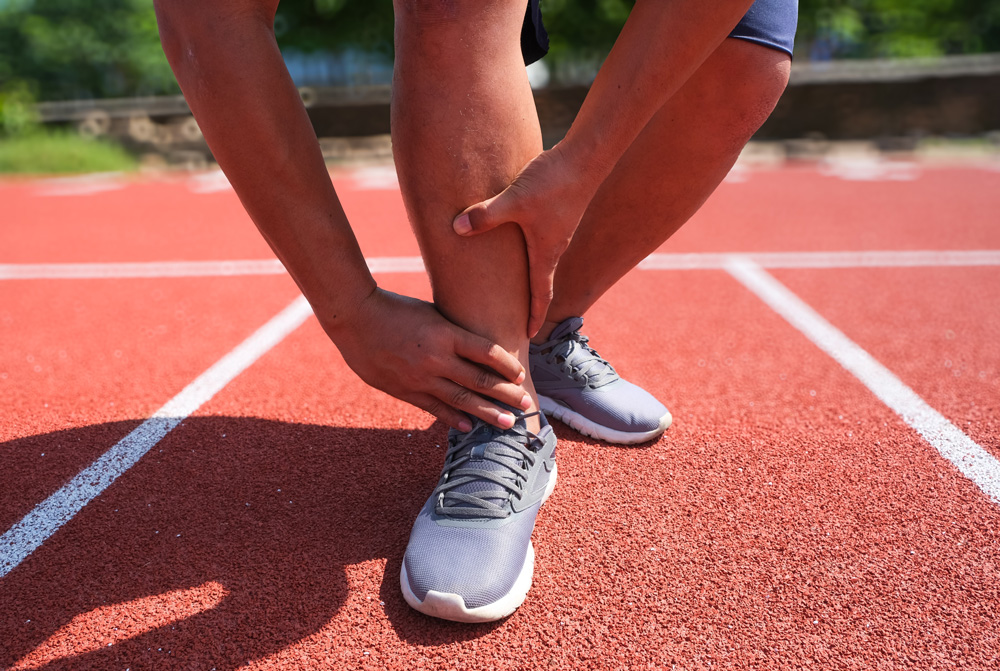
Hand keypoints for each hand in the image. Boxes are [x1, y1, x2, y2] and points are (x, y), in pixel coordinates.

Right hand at [325, 287, 530, 430]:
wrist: (355, 318)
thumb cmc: (396, 309)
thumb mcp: (431, 313)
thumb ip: (453, 333)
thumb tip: (481, 349)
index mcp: (445, 333)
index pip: (487, 352)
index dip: (507, 366)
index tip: (521, 375)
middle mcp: (436, 357)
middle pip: (480, 380)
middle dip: (507, 394)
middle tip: (527, 405)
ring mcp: (420, 377)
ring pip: (461, 399)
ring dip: (487, 412)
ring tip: (508, 423)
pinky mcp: (404, 390)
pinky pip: (434, 407)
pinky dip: (454, 418)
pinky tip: (470, 427)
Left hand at [452, 146, 599, 336]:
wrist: (585, 156)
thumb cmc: (552, 182)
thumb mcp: (513, 201)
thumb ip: (485, 216)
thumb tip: (456, 228)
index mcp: (546, 253)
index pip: (540, 295)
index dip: (533, 317)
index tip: (527, 337)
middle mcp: (554, 246)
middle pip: (539, 281)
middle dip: (527, 301)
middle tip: (513, 319)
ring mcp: (557, 229)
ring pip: (538, 258)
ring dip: (526, 274)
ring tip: (507, 284)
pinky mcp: (556, 211)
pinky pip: (538, 237)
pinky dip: (524, 248)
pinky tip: (510, 239)